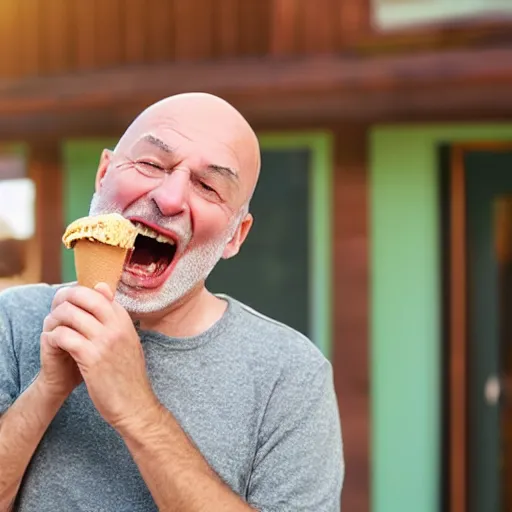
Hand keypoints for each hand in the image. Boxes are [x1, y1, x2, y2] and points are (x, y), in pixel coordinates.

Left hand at [44, 283, 158, 430]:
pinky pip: (64, 336)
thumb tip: (102, 287)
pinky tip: (54, 345)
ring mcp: (105, 340)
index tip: (68, 304)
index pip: (98, 292)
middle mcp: (116, 326)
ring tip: (52, 330)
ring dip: (54, 320)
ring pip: (70, 313)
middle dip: (64, 300)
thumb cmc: (127, 374)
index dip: (78, 295)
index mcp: (125, 321)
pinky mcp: (91, 358)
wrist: (135, 404)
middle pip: (83, 296)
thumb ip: (114, 315)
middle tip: (54, 311)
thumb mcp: (127, 339)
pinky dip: (53, 338)